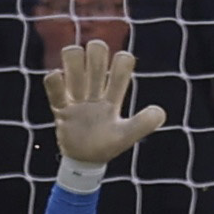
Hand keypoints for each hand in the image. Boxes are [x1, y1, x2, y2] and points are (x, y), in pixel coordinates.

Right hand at [42, 39, 166, 166]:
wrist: (85, 162)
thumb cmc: (107, 146)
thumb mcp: (127, 136)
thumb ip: (143, 124)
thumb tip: (160, 112)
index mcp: (114, 94)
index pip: (121, 63)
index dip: (122, 61)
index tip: (120, 73)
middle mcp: (96, 90)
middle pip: (96, 54)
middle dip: (96, 52)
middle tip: (94, 70)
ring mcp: (77, 97)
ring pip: (73, 62)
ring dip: (73, 61)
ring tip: (72, 78)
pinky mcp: (60, 107)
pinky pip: (53, 86)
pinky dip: (54, 80)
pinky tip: (57, 80)